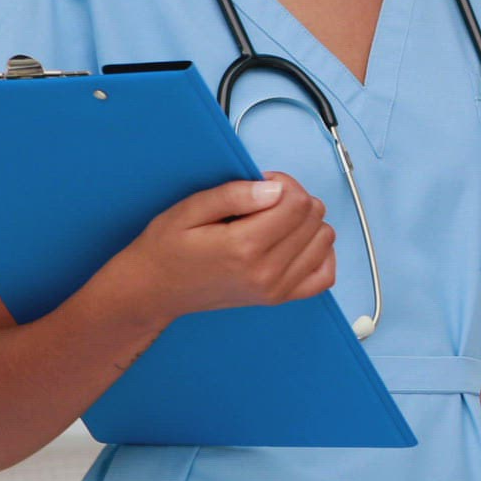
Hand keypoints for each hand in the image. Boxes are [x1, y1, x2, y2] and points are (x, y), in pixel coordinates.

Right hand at [102, 172, 335, 324]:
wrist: (155, 290)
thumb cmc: (167, 248)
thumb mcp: (189, 209)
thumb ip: (234, 195)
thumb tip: (275, 188)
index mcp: (245, 246)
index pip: (297, 202)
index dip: (283, 182)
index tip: (262, 183)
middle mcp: (267, 271)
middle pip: (314, 217)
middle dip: (295, 198)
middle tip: (265, 200)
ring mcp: (276, 289)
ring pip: (325, 240)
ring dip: (306, 222)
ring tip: (275, 220)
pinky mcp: (280, 298)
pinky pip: (325, 274)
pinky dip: (319, 253)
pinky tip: (297, 243)